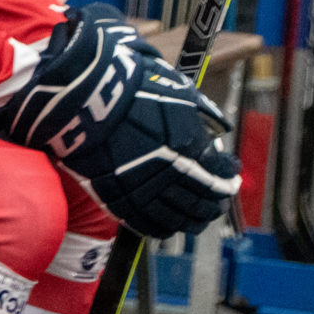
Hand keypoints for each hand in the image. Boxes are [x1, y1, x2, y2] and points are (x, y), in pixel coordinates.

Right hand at [0, 5, 240, 238]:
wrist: (82, 95)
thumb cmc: (127, 85)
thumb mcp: (175, 89)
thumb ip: (201, 111)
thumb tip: (218, 125)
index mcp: (190, 145)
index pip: (222, 173)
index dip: (230, 176)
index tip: (231, 173)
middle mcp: (173, 172)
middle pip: (204, 200)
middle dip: (215, 201)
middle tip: (218, 199)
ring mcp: (145, 188)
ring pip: (180, 217)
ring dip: (194, 219)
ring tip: (198, 217)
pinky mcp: (117, 197)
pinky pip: (148, 224)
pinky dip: (162, 229)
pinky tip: (168, 227)